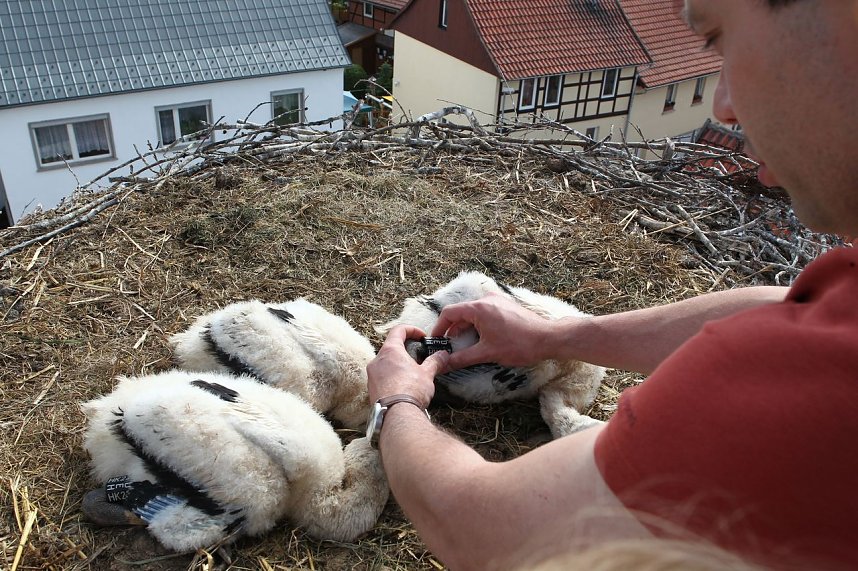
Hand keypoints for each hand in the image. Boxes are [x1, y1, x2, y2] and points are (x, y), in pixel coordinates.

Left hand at [367, 325, 449, 405]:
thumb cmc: (410, 391)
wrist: (397, 415)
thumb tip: (442, 356)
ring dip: (398, 365)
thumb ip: (435, 362)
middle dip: (405, 351)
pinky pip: (382, 378)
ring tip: (412, 374)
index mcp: (390, 351)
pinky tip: (403, 387)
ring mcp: (372, 376)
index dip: (411, 330)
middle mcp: (377, 361)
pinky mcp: (371, 389)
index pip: (398, 330)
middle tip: (418, 357)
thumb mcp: (427, 373)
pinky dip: (392, 378)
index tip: (421, 336)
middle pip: (390, 347)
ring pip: (385, 364)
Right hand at [430, 292, 555, 370]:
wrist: (548, 338)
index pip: (449, 313)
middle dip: (453, 330)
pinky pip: (485, 313)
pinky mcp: (506, 305)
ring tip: (465, 345)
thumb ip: (462, 358)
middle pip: (461, 312)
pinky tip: (481, 339)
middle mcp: (487, 299)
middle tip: (448, 347)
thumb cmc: (519, 344)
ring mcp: (498, 301)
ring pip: (473, 313)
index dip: (439, 327)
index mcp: (478, 308)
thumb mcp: (486, 353)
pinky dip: (478, 324)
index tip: (435, 341)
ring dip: (466, 328)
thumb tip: (444, 365)